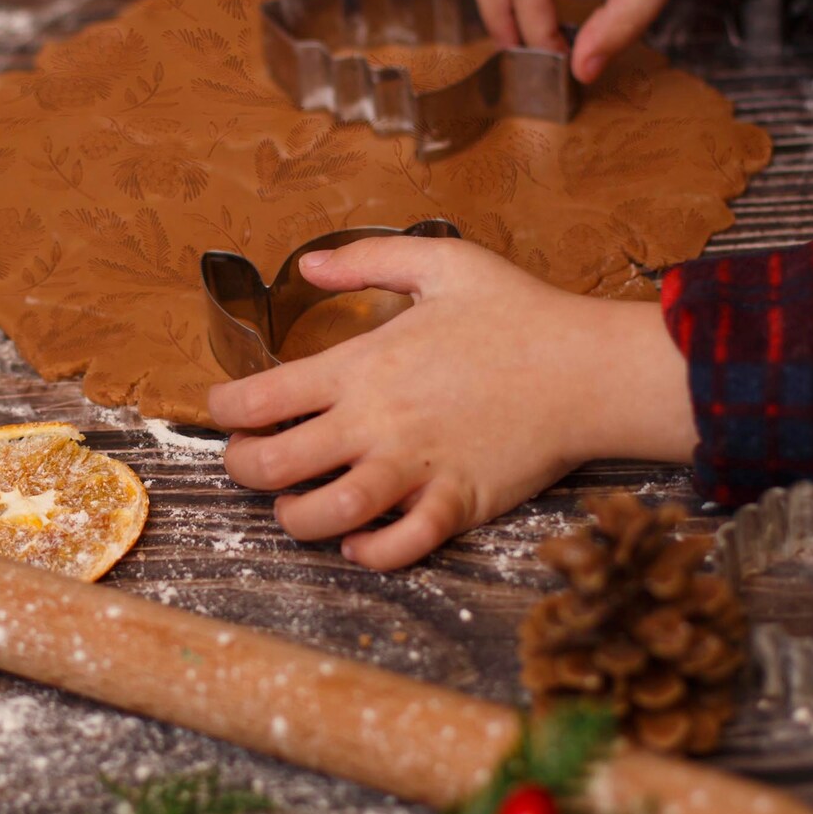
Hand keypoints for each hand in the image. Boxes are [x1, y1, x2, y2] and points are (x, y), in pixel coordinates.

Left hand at [207, 237, 695, 570]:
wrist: (589, 369)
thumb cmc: (517, 313)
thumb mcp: (440, 262)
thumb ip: (366, 260)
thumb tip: (307, 264)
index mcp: (363, 365)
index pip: (259, 398)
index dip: (223, 409)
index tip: (224, 409)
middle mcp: (376, 422)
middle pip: (274, 466)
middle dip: (241, 468)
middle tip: (246, 461)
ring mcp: (414, 469)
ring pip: (324, 516)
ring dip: (293, 518)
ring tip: (293, 505)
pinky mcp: (455, 504)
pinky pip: (397, 547)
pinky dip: (366, 553)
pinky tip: (355, 541)